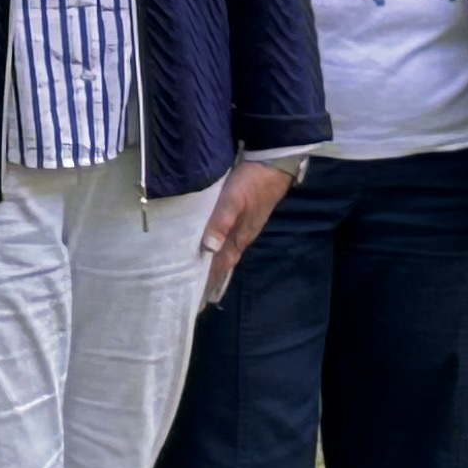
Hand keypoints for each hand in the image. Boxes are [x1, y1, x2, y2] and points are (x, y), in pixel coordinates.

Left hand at [200, 159, 297, 304]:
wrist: (273, 165)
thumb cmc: (251, 183)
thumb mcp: (233, 200)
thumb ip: (221, 222)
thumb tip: (209, 248)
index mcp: (238, 237)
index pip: (220, 266)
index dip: (208, 282)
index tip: (197, 302)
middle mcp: (240, 237)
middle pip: (222, 264)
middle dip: (209, 280)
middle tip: (195, 297)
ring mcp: (242, 228)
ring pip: (223, 253)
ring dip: (212, 266)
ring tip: (199, 279)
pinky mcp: (241, 217)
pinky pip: (225, 239)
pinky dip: (217, 249)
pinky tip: (211, 249)